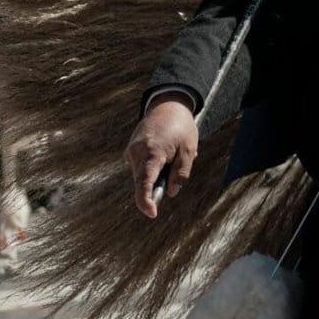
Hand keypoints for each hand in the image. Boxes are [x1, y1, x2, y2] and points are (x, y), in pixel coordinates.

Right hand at [124, 95, 197, 217]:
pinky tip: (164, 152)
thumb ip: (181, 173)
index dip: (145, 200)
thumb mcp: (189, 150)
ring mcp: (131, 150)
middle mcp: (136, 152)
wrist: (168, 105)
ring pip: (142, 175)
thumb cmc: (182, 128)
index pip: (144, 182)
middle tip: (176, 165)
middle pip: (143, 181)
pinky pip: (141, 167)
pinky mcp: (130, 149)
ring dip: (156, 174)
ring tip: (171, 154)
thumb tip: (171, 192)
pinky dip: (152, 167)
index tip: (152, 213)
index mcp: (152, 152)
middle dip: (158, 183)